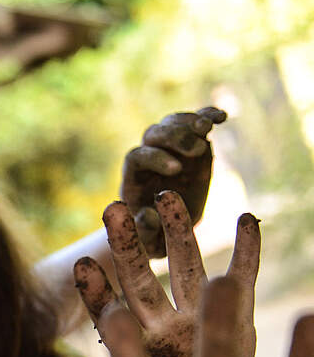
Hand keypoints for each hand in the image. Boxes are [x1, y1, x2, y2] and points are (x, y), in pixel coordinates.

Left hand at [73, 194, 258, 356]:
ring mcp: (198, 317)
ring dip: (177, 232)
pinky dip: (248, 251)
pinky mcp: (238, 319)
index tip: (80, 264)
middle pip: (140, 278)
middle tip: (112, 208)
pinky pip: (244, 279)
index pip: (108, 311)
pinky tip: (248, 220)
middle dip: (126, 245)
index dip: (96, 290)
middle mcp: (162, 325)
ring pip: (184, 267)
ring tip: (167, 198)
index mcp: (133, 346)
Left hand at [121, 107, 225, 256]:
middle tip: (197, 148)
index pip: (137, 157)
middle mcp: (148, 157)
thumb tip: (148, 214)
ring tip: (208, 128)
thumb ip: (146, 230)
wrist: (170, 227)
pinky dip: (207, 115)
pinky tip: (222, 117)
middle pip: (154, 134)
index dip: (155, 159)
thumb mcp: (150, 241)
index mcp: (134, 178)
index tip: (176, 170)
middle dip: (174, 138)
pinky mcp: (191, 143)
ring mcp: (170, 147)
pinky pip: (195, 122)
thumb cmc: (155, 236)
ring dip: (190, 121)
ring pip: (172, 123)